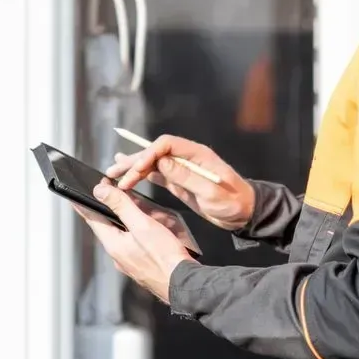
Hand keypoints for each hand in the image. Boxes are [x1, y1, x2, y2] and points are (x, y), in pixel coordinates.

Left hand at [73, 181, 194, 304]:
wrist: (183, 284)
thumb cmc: (164, 257)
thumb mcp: (142, 225)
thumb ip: (121, 206)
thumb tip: (100, 191)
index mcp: (113, 245)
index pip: (91, 219)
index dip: (83, 203)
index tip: (73, 193)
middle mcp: (117, 255)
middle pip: (105, 226)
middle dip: (104, 210)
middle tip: (103, 194)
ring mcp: (129, 262)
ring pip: (120, 235)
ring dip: (120, 220)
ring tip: (124, 206)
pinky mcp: (141, 265)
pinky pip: (131, 243)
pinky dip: (132, 231)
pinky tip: (143, 227)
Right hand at [105, 134, 254, 231]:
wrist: (245, 213)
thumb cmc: (233, 202)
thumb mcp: (211, 192)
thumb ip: (187, 177)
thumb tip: (162, 162)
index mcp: (196, 154)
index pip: (165, 144)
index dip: (148, 154)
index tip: (136, 170)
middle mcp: (187, 158)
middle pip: (155, 153)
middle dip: (134, 161)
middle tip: (114, 173)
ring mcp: (182, 169)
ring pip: (153, 163)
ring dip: (133, 168)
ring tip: (113, 174)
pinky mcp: (180, 182)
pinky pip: (157, 174)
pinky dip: (142, 175)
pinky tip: (128, 176)